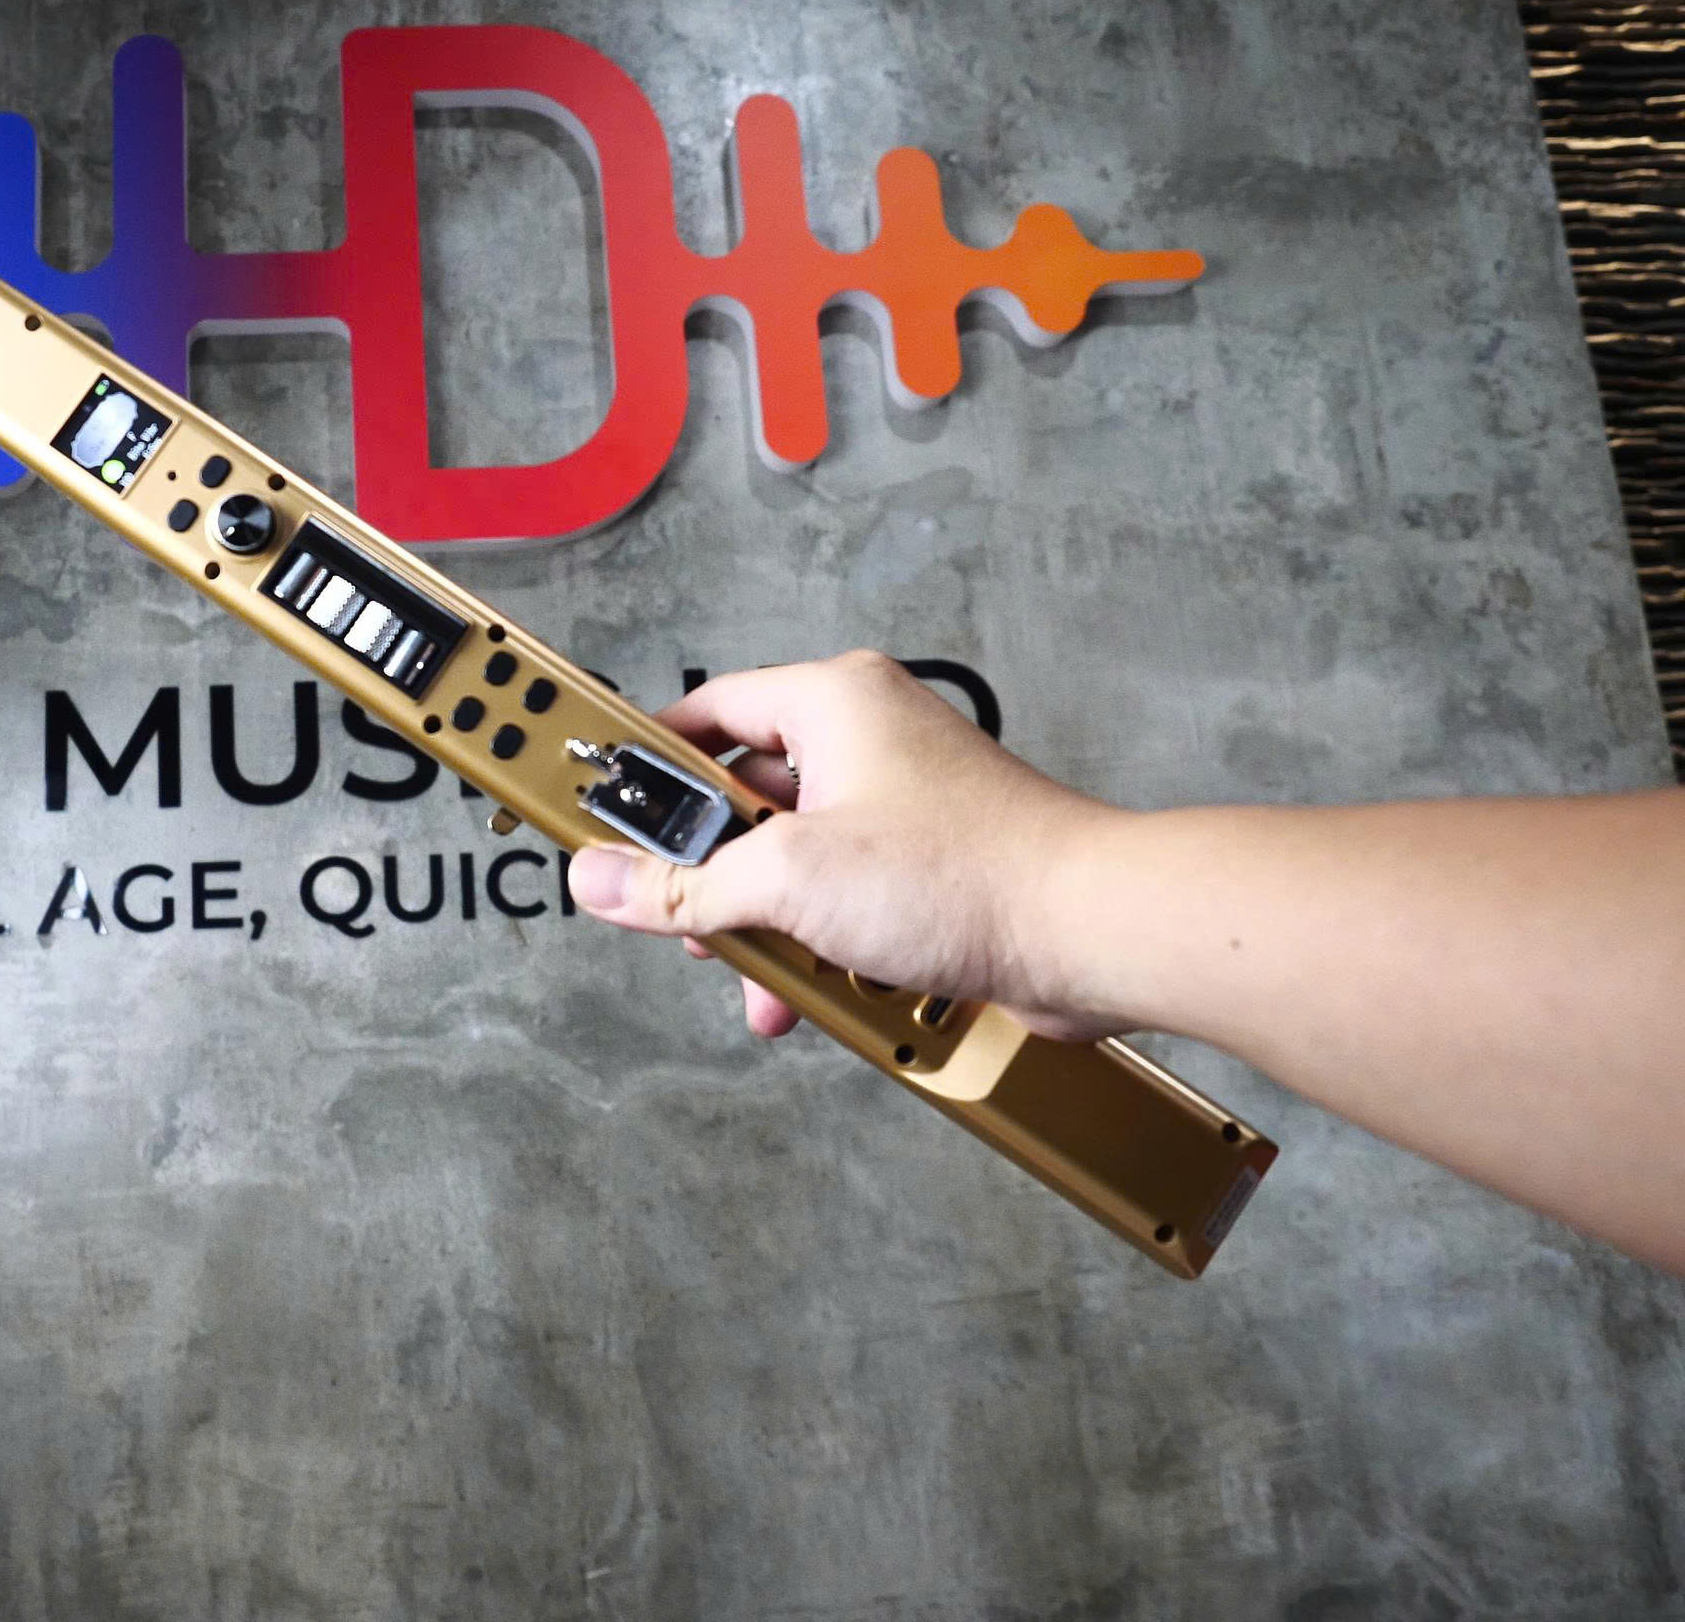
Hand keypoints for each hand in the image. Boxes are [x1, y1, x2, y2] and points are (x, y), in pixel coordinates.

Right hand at [564, 652, 1120, 1040]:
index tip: (604, 808)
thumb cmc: (965, 872)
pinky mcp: (932, 863)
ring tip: (754, 974)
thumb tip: (603, 880)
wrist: (1090, 932)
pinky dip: (820, 941)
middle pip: (744, 796)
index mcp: (832, 701)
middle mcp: (868, 739)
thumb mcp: (786, 880)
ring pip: (794, 858)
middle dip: (710, 872)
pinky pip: (845, 895)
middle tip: (679, 914)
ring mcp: (904, 802)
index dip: (647, 763)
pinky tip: (813, 992)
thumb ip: (683, 884)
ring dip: (765, 924)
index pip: (706, 710)